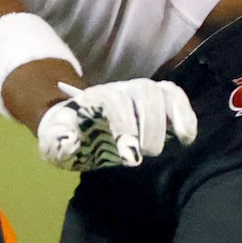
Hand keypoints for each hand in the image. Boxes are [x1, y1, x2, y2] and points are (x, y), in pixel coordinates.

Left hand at [35, 79, 198, 170]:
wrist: (80, 131)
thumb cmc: (70, 141)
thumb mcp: (55, 146)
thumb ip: (58, 144)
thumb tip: (72, 140)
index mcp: (93, 97)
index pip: (113, 99)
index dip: (124, 122)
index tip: (128, 152)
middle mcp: (119, 89)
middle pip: (143, 90)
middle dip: (150, 122)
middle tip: (148, 153)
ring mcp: (140, 92)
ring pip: (162, 90)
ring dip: (172, 116)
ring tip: (174, 143)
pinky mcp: (159, 100)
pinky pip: (176, 96)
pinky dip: (185, 114)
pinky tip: (186, 138)